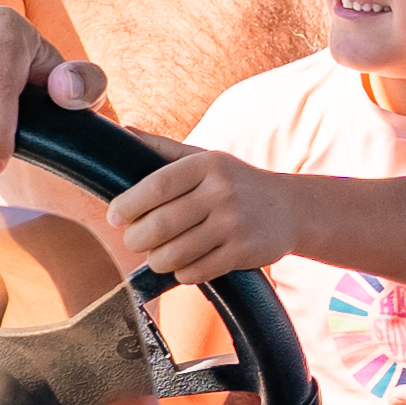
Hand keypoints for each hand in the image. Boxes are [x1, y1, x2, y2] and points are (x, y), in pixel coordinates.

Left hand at [108, 148, 297, 284]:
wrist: (290, 209)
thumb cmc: (235, 183)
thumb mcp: (205, 158)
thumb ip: (162, 148)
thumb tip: (120, 131)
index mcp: (207, 165)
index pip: (156, 186)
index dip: (127, 205)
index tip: (115, 216)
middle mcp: (221, 192)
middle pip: (159, 225)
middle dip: (136, 239)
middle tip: (134, 241)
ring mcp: (234, 224)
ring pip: (174, 254)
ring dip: (157, 260)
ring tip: (157, 255)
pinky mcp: (243, 252)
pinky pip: (196, 272)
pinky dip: (182, 273)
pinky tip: (184, 265)